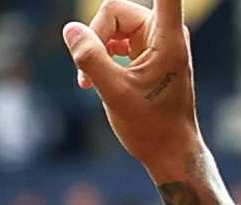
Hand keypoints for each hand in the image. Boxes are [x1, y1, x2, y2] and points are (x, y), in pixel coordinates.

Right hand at [61, 0, 205, 174]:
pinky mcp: (149, 55)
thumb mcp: (114, 94)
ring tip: (87, 82)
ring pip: (114, 25)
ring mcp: (157, 44)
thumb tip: (69, 29)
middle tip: (84, 72)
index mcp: (168, 38)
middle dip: (96, 36)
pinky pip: (117, 40)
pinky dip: (102, 57)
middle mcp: (165, 34)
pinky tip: (92, 82)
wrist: (171, 154)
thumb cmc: (151, 128)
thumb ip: (90, 59)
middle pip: (117, 10)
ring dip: (96, 48)